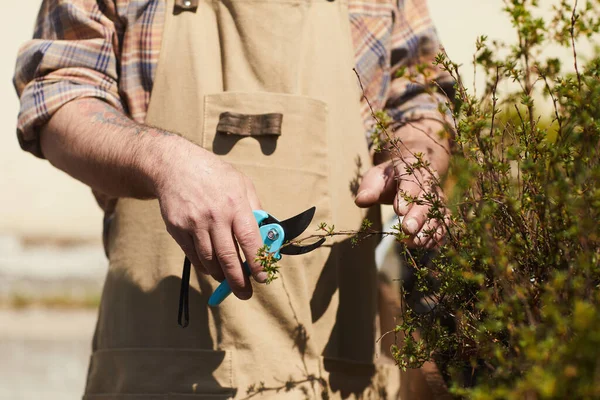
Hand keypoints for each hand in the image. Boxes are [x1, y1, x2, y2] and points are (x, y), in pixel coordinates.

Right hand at [153, 139, 265, 299]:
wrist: (175, 167)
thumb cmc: (215, 176)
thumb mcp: (242, 184)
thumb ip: (256, 209)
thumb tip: (267, 235)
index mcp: (235, 204)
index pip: (250, 240)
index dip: (257, 262)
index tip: (262, 278)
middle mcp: (215, 216)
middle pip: (228, 257)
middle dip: (238, 280)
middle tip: (245, 293)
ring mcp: (194, 224)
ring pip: (209, 260)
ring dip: (221, 275)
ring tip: (229, 280)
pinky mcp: (177, 229)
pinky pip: (193, 256)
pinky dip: (205, 266)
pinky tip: (212, 268)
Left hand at [354, 120, 449, 247]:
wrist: (409, 175)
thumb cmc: (388, 178)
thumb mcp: (375, 177)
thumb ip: (369, 189)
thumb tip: (361, 200)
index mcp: (412, 170)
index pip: (411, 181)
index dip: (407, 196)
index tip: (398, 210)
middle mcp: (429, 185)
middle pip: (427, 201)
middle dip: (418, 217)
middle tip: (408, 229)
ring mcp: (437, 200)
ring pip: (437, 215)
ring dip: (428, 230)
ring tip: (414, 242)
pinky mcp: (440, 214)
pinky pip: (443, 225)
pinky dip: (437, 237)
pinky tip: (426, 246)